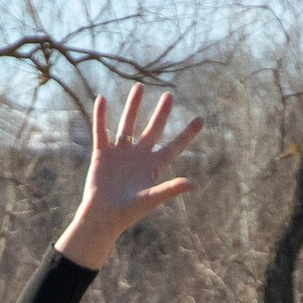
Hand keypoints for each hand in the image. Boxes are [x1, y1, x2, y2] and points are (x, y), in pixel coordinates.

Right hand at [56, 85, 201, 270]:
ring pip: (128, 124)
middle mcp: (138, 157)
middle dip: (161, 113)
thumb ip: (171, 189)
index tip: (201, 120)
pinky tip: (102, 100)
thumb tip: (194, 184)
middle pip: (153, 130)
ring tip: (139, 86)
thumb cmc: (128, 213)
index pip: (174, 146)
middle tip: (169, 95)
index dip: (187, 134)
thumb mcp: (151, 199)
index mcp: (153, 167)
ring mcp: (120, 153)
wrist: (102, 217)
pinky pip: (101, 130)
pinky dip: (101, 116)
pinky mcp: (102, 153)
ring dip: (133, 106)